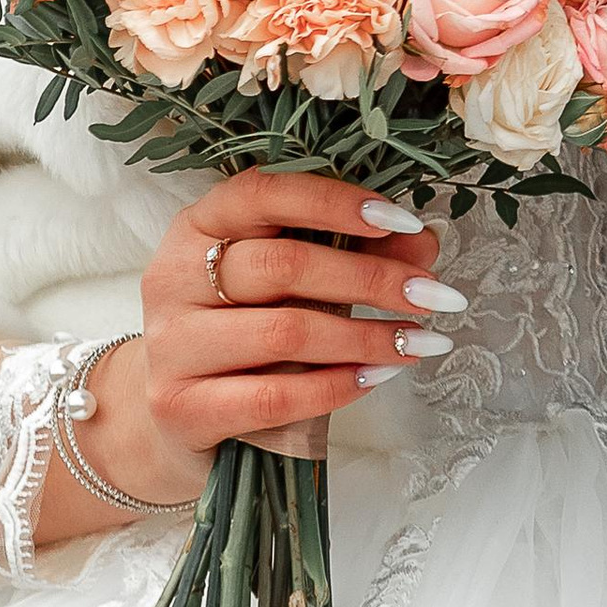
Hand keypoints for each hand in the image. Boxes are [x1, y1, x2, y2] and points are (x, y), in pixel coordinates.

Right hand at [34, 173, 463, 547]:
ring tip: (420, 342)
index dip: (335, 202)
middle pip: (283, 266)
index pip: (263, 193)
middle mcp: (174, 276)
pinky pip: (275, 395)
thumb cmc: (242, 328)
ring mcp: (172, 345)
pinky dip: (337, 386)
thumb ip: (353, 254)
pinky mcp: (181, 407)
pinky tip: (377, 377)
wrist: (172, 413)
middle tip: (434, 295)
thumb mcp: (289, 282)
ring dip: (366, 337)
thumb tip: (422, 244)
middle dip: (371, 280)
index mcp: (198, 225)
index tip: (402, 222)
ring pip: (285, 332)